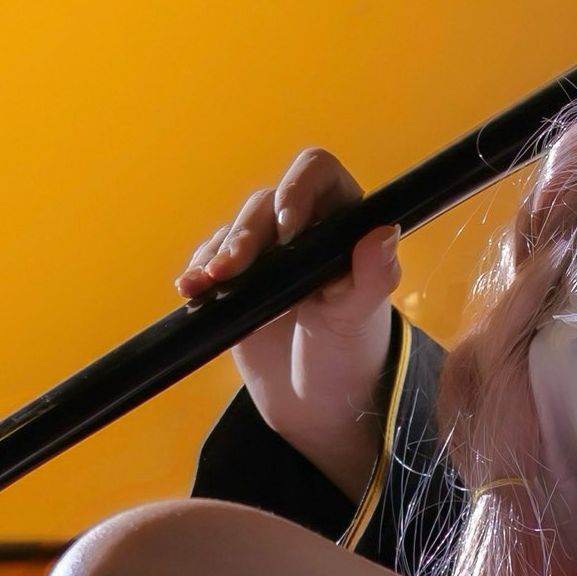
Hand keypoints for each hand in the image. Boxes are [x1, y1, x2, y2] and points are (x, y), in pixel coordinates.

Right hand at [177, 148, 401, 502]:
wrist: (317, 402)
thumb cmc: (350, 354)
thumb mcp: (361, 318)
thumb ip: (374, 276)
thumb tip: (384, 233)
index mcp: (343, 222)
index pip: (317, 173)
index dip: (297, 189)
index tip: (288, 227)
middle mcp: (304, 225)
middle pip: (265, 203)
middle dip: (247, 235)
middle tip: (235, 270)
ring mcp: (267, 251)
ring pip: (234, 229)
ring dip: (218, 252)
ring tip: (208, 283)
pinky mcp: (236, 277)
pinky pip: (210, 258)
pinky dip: (199, 271)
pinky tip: (192, 287)